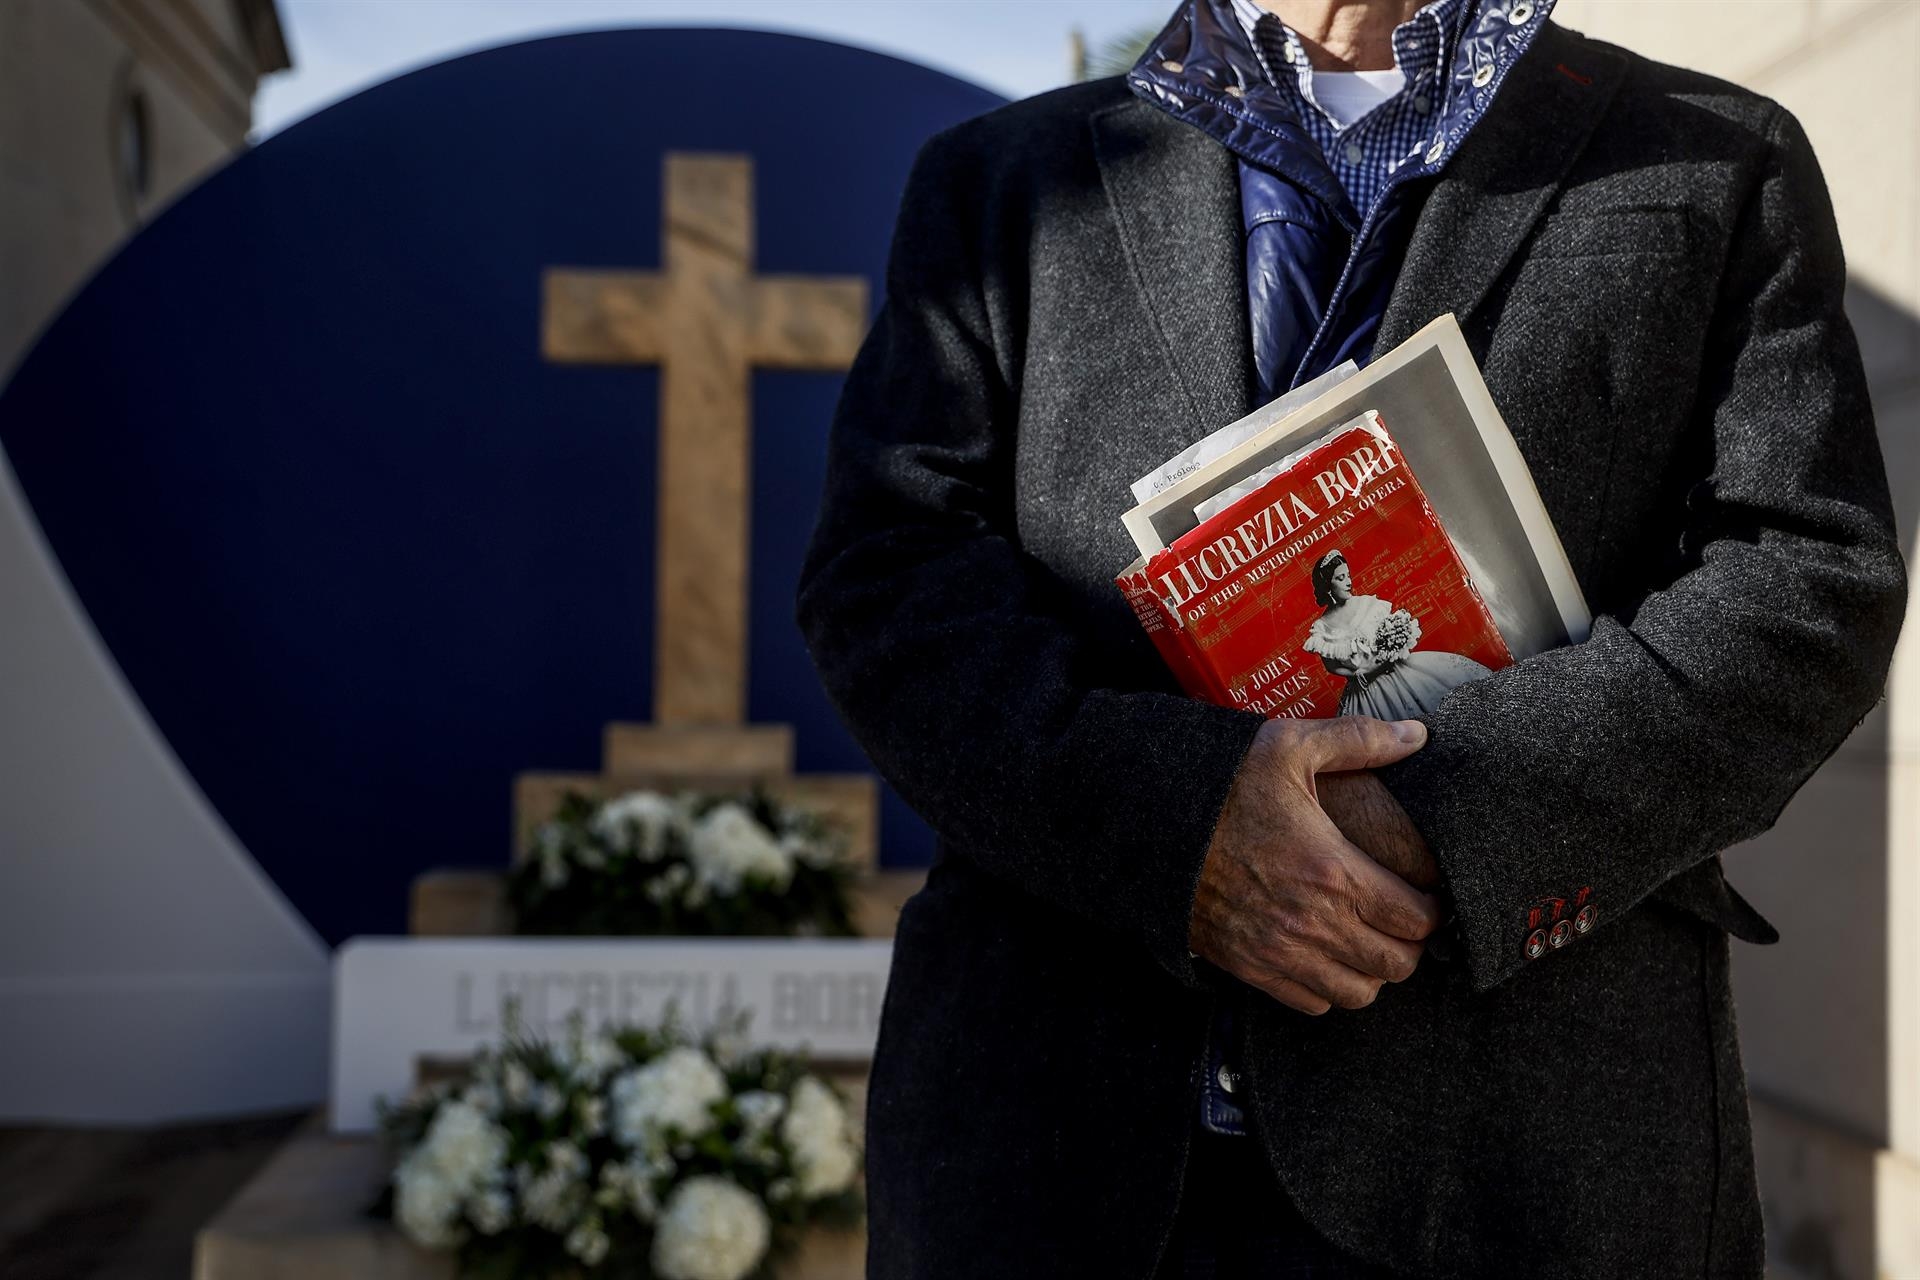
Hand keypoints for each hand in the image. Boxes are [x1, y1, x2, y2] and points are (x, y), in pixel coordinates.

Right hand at [1189, 716, 1441, 1014]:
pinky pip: (1313, 1004)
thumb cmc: (1221, 784)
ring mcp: (1279, 952)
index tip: (1425, 894)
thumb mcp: (1288, 747)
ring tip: (1364, 938)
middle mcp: (1312, 922)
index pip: (1417, 919)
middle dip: (1408, 943)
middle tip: (1400, 917)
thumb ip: (1358, 740)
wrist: (1148, 824)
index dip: (1432, 910)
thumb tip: (1418, 735)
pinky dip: (1328, 987)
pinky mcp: (1250, 968)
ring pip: (1360, 993)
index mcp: (1333, 870)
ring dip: (1371, 970)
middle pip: (1396, 963)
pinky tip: (1323, 952)